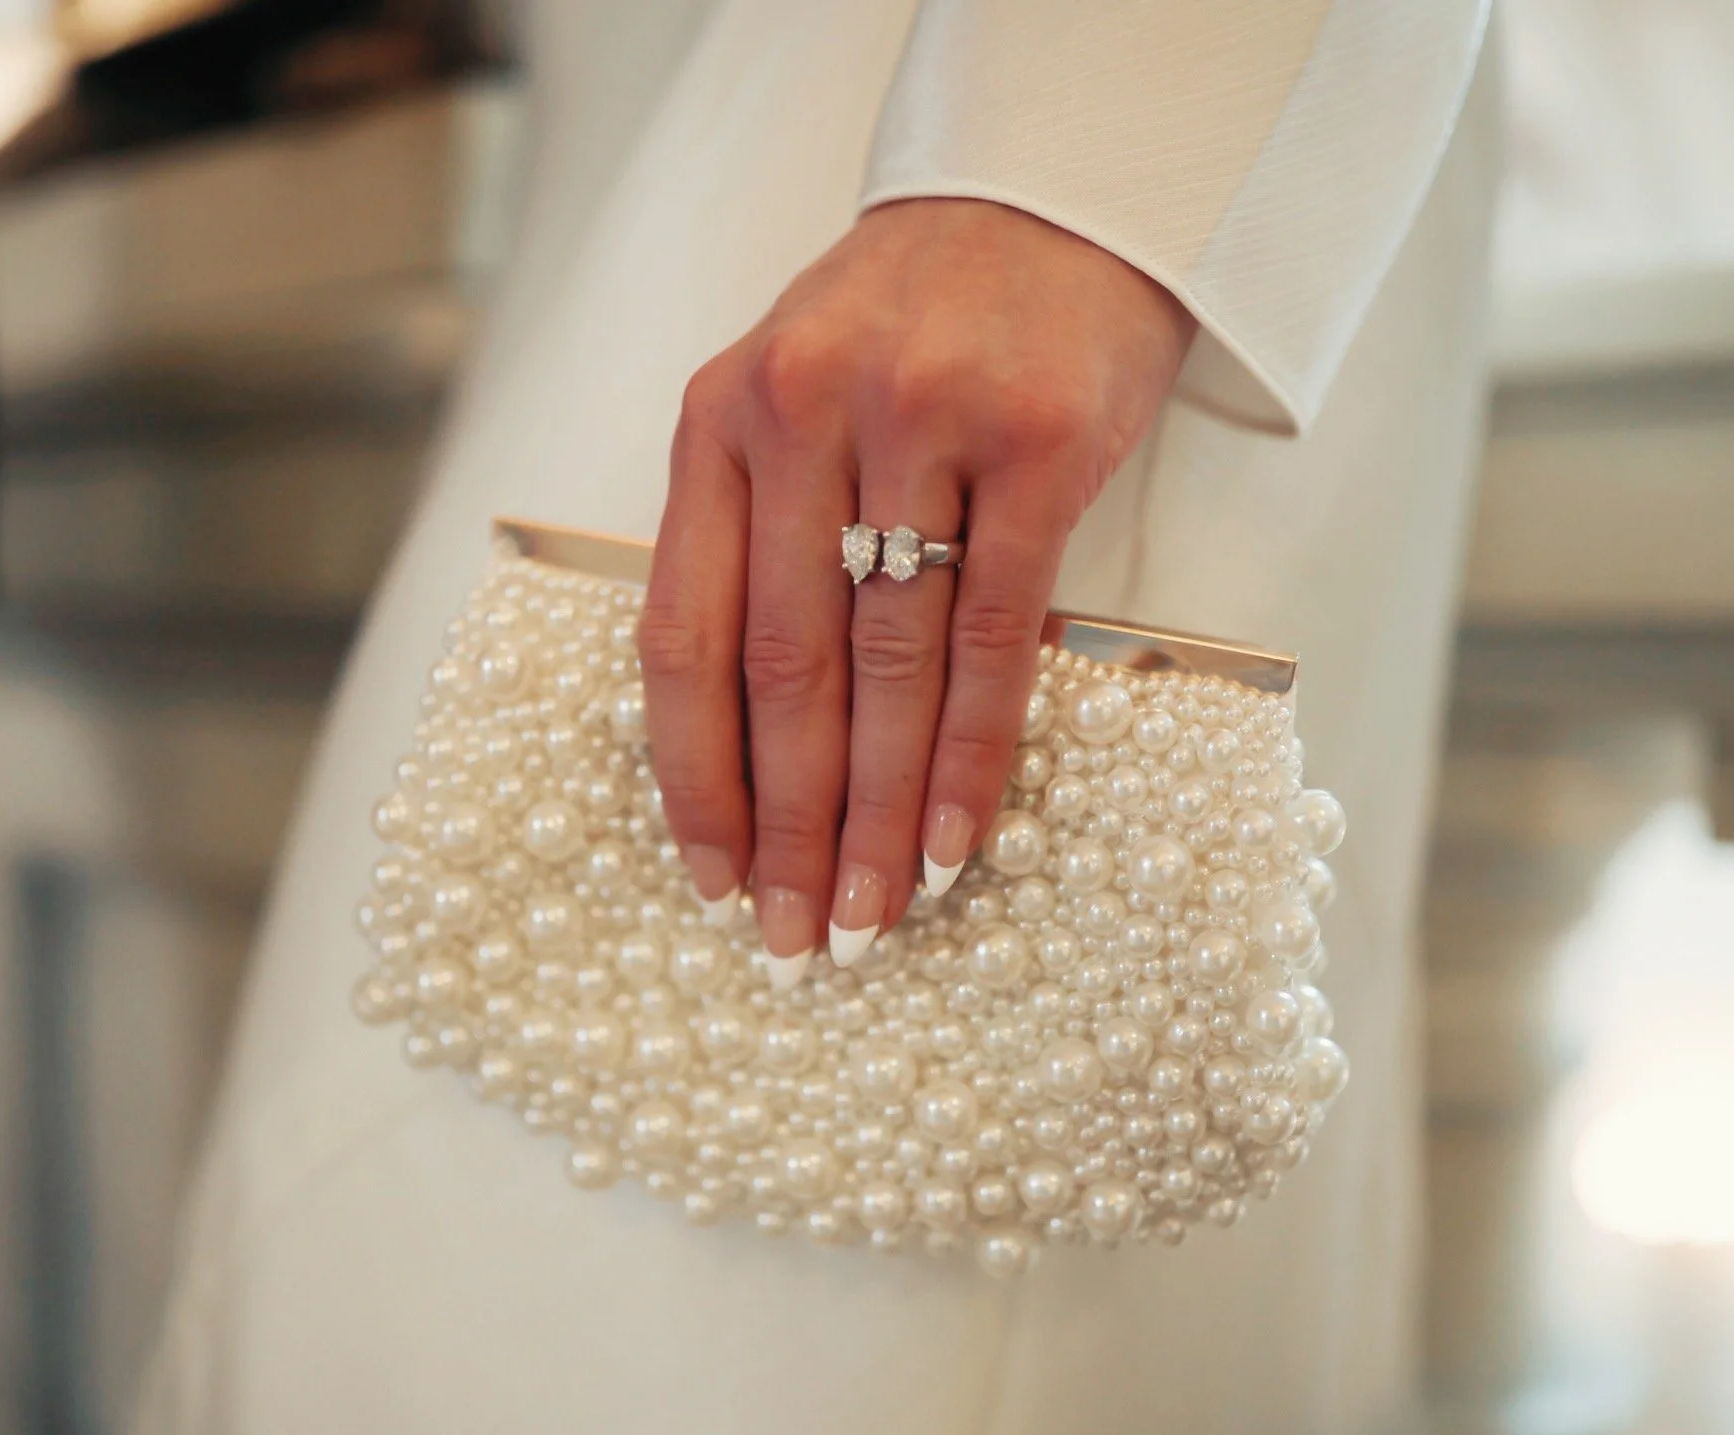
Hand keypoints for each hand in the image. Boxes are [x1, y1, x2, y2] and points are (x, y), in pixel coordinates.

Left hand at [638, 197, 1194, 982]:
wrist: (1051, 199)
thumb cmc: (917, 323)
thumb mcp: (795, 399)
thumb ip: (762, 534)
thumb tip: (763, 742)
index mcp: (718, 420)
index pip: (682, 633)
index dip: (694, 776)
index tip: (711, 876)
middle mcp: (801, 417)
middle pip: (782, 669)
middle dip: (789, 824)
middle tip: (795, 936)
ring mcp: (920, 426)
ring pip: (886, 665)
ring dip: (881, 812)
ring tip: (876, 913)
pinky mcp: (1036, 445)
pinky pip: (997, 633)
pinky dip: (974, 750)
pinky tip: (960, 835)